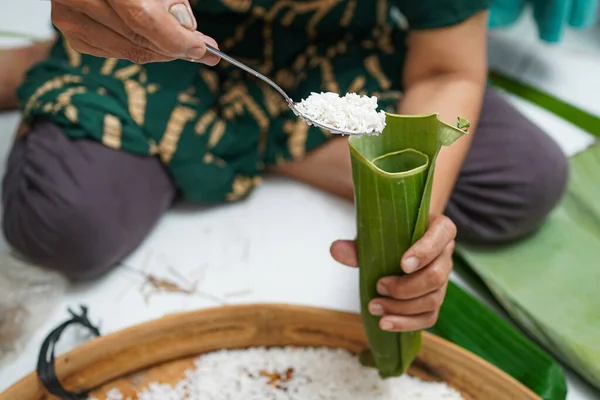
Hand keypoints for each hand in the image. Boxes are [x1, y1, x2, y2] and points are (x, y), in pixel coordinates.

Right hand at [51, 0, 219, 64]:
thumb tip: (189, 31)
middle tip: (202, 51)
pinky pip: (115, 52)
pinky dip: (138, 49)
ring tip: (182, 47)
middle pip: (136, 38)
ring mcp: (69, 19)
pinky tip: (153, 43)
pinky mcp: (73, 34)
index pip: (142, 18)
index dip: (174, 38)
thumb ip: (170, 0)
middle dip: (174, 48)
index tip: (201, 48)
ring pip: (127, 50)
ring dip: (160, 52)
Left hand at [330, 215, 456, 331]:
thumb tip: (336, 250)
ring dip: (402, 308)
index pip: (443, 234)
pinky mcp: (435, 299)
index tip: (403, 264)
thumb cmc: (389, 233)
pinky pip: (428, 317)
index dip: (425, 251)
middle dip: (406, 287)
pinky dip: (406, 323)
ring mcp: (443, 279)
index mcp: (438, 228)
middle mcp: (445, 254)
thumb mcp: (374, 232)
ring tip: (374, 306)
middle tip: (379, 286)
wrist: (398, 241)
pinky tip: (385, 322)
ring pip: (433, 299)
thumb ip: (358, 243)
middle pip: (437, 276)